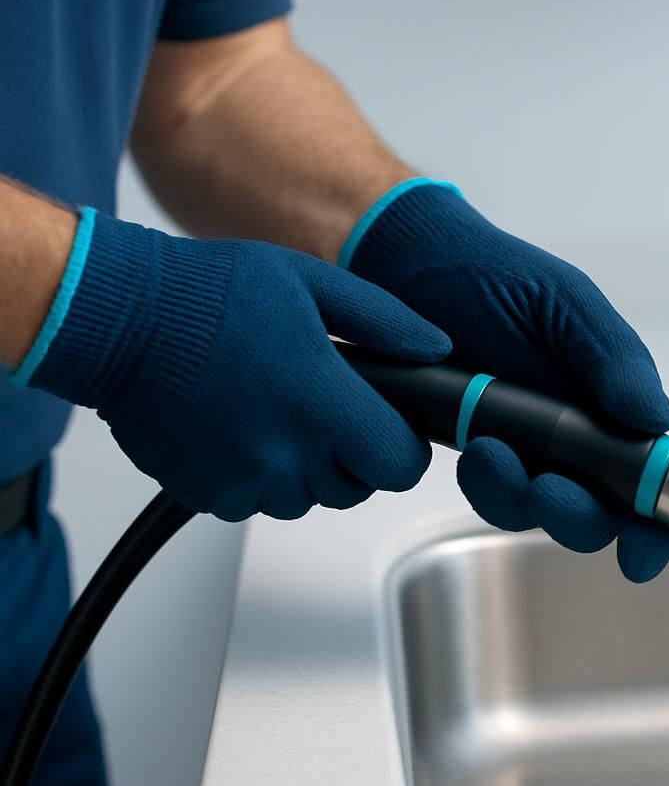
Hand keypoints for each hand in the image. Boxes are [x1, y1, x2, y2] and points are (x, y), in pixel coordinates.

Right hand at [23, 210, 449, 519]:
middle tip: (323, 408)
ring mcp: (242, 479)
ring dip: (301, 467)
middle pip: (354, 487)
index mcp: (322, 403)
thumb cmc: (208, 293)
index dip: (400, 447)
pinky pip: (253, 502)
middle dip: (351, 454)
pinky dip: (254, 476)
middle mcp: (285, 453)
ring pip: (304, 499)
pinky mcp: (205, 494)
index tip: (387, 425)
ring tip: (273, 411)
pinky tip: (238, 428)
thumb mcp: (312, 284)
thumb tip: (436, 348)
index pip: (399, 466)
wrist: (115, 319)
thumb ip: (384, 321)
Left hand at [345, 182, 668, 582]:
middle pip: (600, 514)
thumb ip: (616, 359)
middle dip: (579, 518)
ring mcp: (528, 451)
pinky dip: (486, 481)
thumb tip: (659, 419)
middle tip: (551, 491)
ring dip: (521, 497)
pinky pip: (492, 494)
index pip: (654, 480)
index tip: (643, 550)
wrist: (411, 262)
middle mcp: (578, 439)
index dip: (658, 525)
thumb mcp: (567, 302)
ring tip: (491, 448)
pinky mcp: (480, 454)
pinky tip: (474, 441)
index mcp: (615, 406)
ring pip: (539, 513)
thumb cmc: (498, 273)